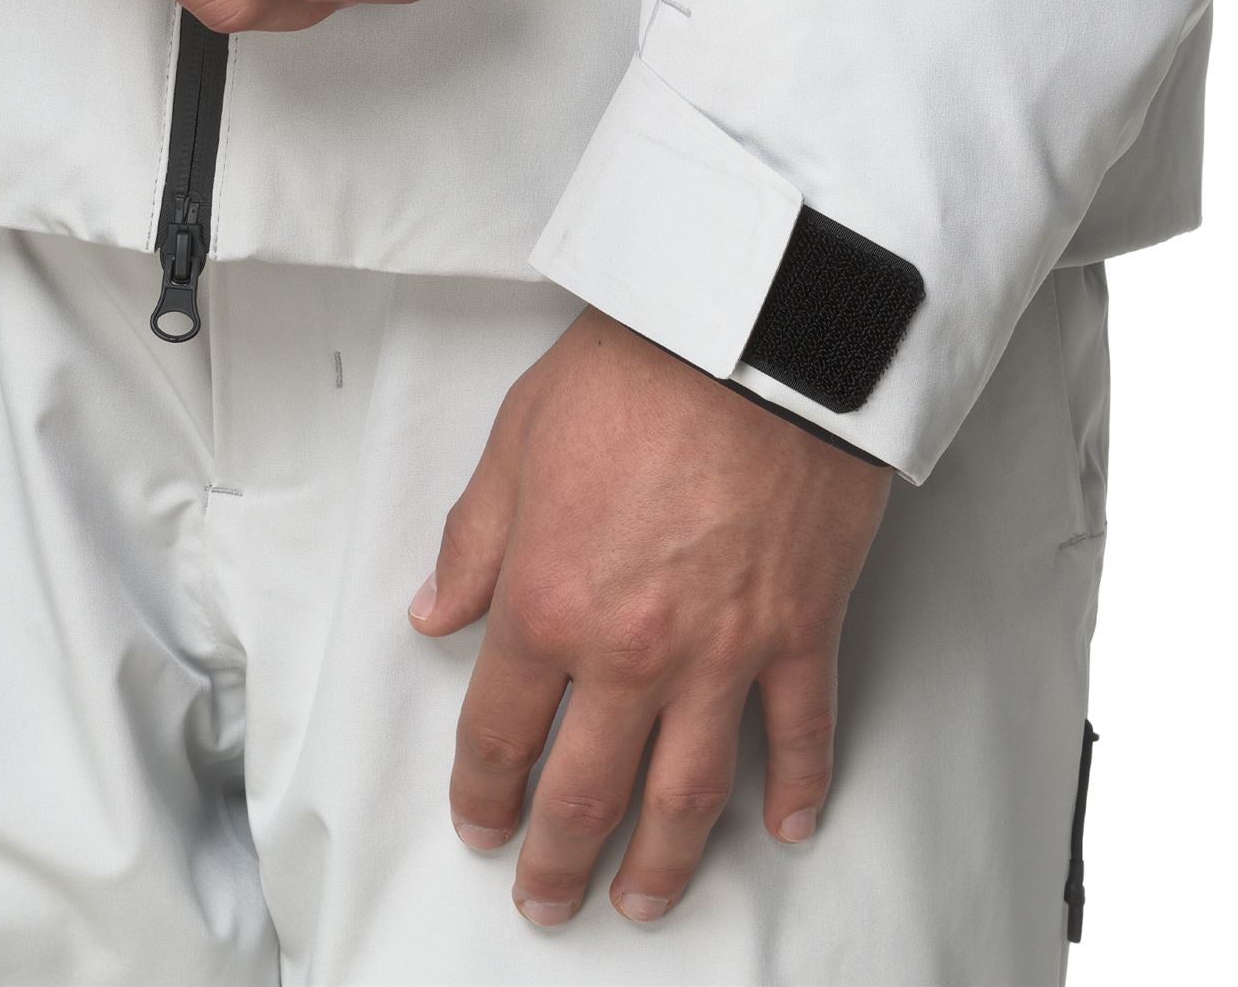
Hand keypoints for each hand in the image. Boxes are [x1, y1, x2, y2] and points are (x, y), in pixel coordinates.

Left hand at [409, 307, 889, 926]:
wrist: (753, 336)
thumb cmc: (635, 372)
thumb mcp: (517, 442)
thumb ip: (475, 541)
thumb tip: (435, 613)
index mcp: (548, 601)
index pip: (498, 730)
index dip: (481, 789)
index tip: (479, 820)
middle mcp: (631, 650)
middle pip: (586, 789)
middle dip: (557, 858)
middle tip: (546, 899)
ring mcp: (723, 651)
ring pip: (689, 795)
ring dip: (662, 864)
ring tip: (640, 901)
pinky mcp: (801, 630)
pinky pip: (800, 734)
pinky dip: (796, 791)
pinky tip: (787, 828)